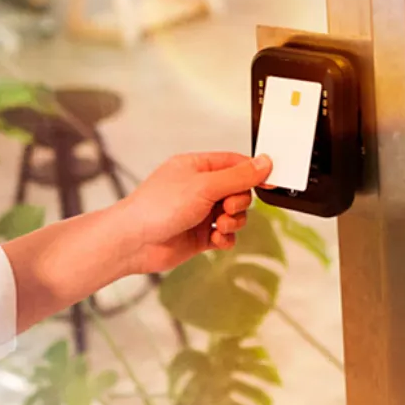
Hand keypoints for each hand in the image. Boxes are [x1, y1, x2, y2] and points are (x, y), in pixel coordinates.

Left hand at [114, 152, 272, 276]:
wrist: (134, 242)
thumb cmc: (158, 207)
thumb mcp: (204, 186)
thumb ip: (238, 176)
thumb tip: (265, 162)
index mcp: (196, 167)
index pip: (235, 163)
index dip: (254, 172)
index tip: (270, 182)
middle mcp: (199, 188)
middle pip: (239, 190)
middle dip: (239, 201)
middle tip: (225, 207)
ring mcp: (199, 212)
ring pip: (235, 214)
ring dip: (234, 221)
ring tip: (219, 225)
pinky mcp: (199, 235)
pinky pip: (226, 235)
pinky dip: (226, 238)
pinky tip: (215, 239)